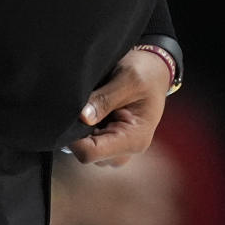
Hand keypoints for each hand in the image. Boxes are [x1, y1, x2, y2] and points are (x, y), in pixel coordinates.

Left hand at [69, 47, 168, 165]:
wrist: (155, 71)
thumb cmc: (146, 73)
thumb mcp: (128, 79)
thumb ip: (105, 99)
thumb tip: (82, 117)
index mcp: (133, 139)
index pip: (91, 153)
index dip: (74, 138)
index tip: (68, 115)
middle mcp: (126, 149)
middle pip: (88, 153)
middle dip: (79, 131)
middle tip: (83, 104)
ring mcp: (119, 146)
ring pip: (87, 148)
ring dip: (82, 129)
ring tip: (92, 104)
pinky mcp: (112, 139)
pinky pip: (91, 140)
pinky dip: (86, 126)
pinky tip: (93, 108)